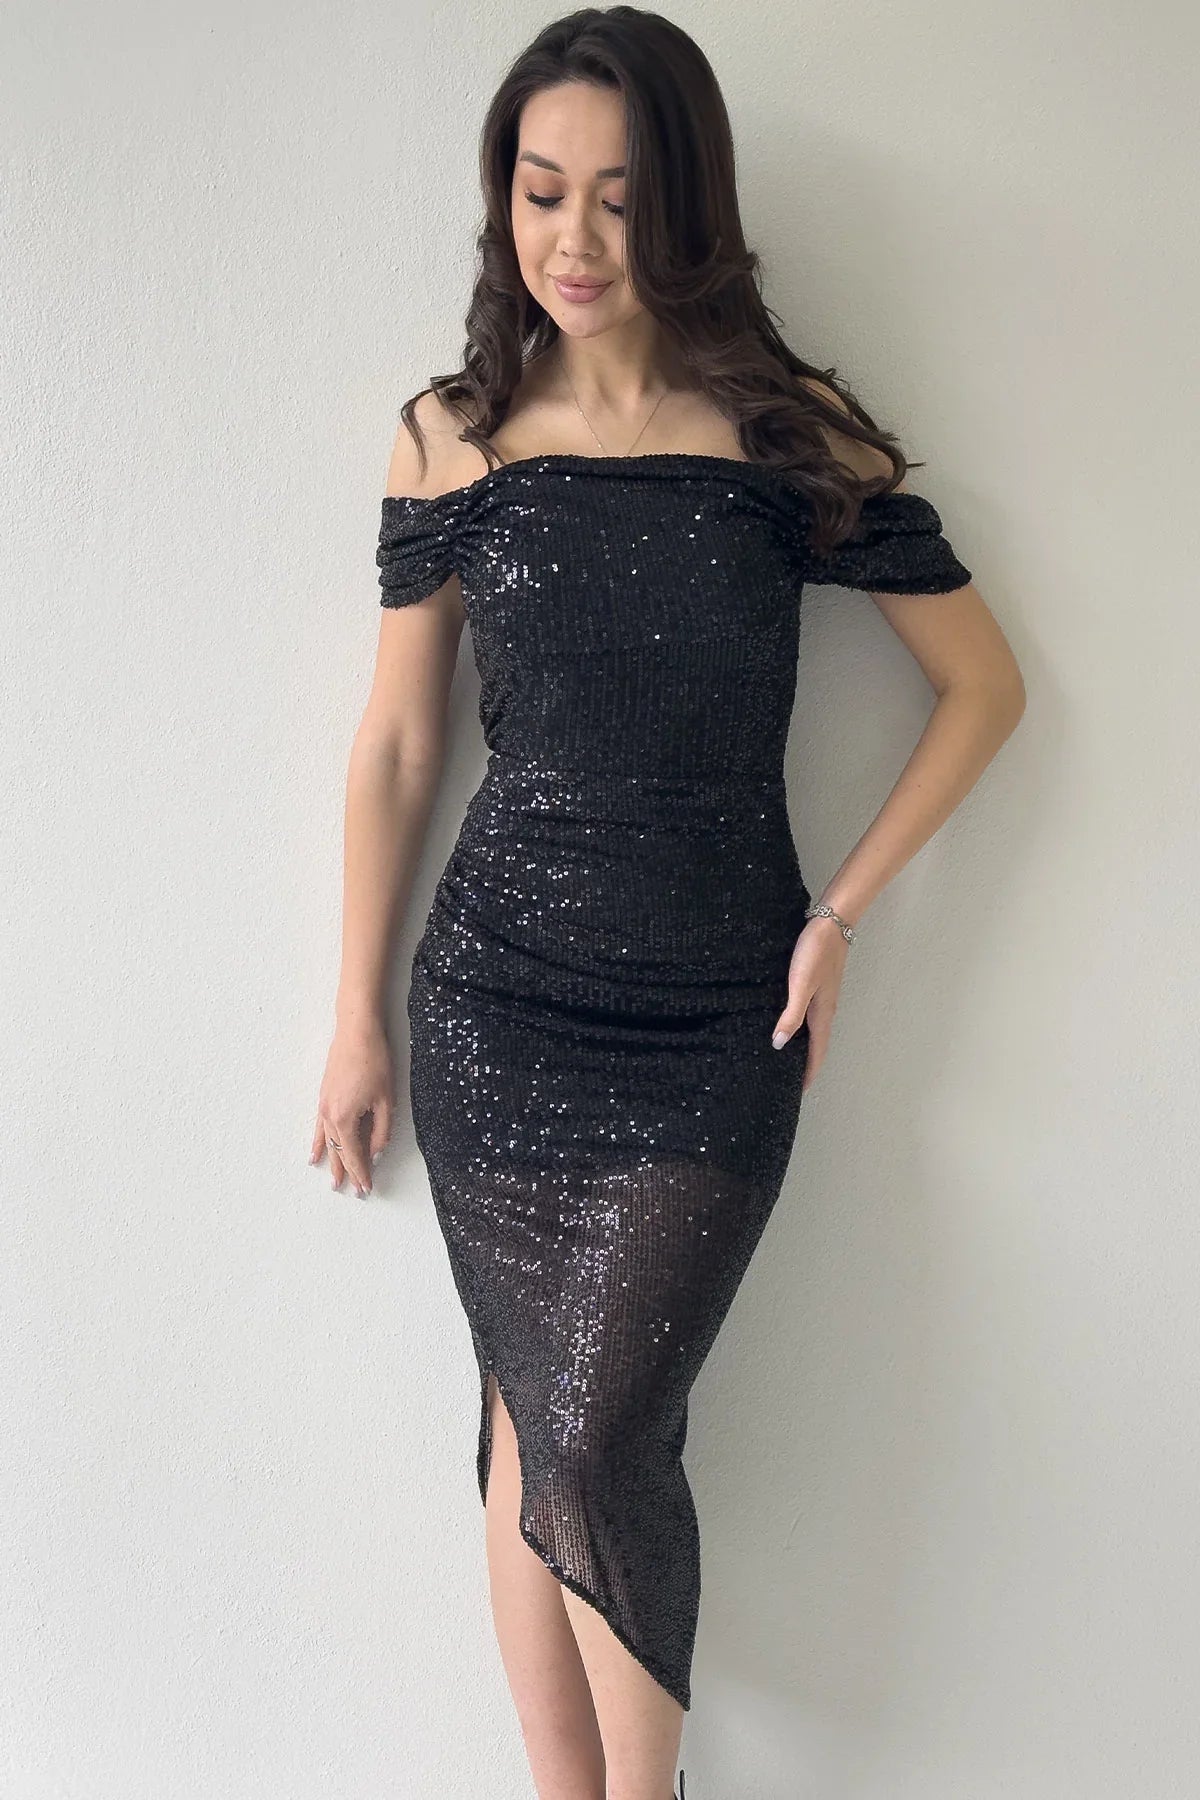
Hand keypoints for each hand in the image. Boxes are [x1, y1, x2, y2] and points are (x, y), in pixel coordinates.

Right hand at [310, 1019, 393, 1195]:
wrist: (357, 1032)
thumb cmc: (374, 1061)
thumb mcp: (386, 1100)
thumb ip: (381, 1130)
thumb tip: (376, 1151)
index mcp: (345, 1118)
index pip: (355, 1154)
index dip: (362, 1173)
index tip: (366, 1188)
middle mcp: (330, 1116)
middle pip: (340, 1151)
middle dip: (348, 1172)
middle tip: (354, 1191)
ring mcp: (324, 1106)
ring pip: (327, 1142)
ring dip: (332, 1162)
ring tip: (333, 1182)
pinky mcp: (323, 1097)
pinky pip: (318, 1127)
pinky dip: (317, 1143)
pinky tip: (315, 1153)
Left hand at [771, 914, 849, 1091]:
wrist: (832, 922)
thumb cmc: (815, 952)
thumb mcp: (800, 984)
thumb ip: (791, 1014)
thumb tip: (779, 1044)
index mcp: (822, 1013)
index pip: (817, 1052)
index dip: (809, 1073)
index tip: (800, 1092)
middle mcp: (825, 1009)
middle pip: (817, 1045)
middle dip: (807, 1064)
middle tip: (791, 1081)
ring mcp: (823, 997)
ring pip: (814, 1030)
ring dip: (804, 1047)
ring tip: (789, 1059)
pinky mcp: (818, 985)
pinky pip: (810, 1015)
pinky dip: (801, 1028)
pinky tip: (789, 1024)